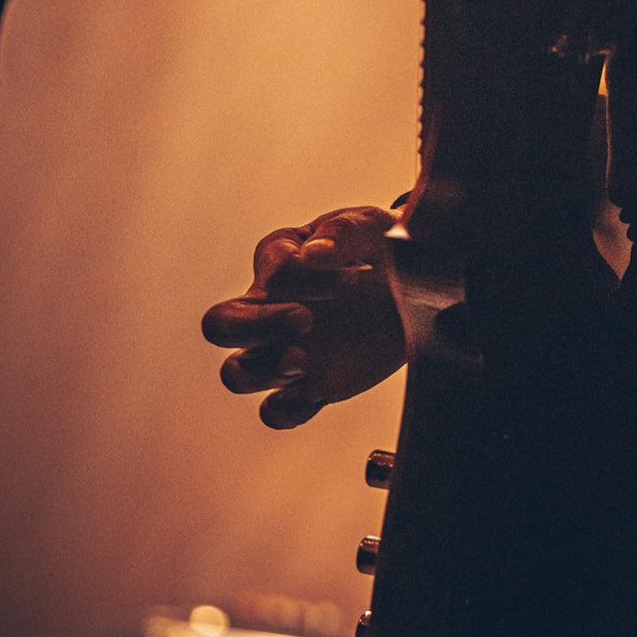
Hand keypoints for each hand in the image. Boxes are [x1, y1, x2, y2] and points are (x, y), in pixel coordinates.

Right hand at [201, 206, 405, 427]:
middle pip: (221, 324)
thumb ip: (341, 232)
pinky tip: (312, 393)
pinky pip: (277, 411)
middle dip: (254, 326)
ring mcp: (287, 349)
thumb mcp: (370, 225)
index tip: (352, 276)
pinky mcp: (312, 385)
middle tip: (304, 319)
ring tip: (303, 361)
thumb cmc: (383, 246)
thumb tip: (314, 252)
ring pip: (236, 374)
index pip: (272, 269)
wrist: (416, 285)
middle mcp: (272, 307)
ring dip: (262, 372)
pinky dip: (285, 411)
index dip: (308, 276)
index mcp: (281, 258)